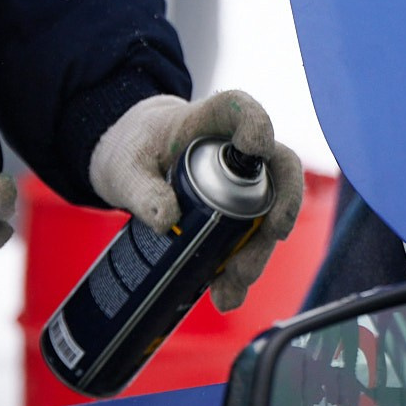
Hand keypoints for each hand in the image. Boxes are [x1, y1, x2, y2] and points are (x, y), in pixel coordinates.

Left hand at [89, 89, 306, 309]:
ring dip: (258, 253)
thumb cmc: (134, 151)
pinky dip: (239, 272)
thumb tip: (167, 221)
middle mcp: (237, 151)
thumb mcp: (126, 170)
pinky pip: (248, 240)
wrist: (135, 162)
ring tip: (231, 288)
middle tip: (268, 240)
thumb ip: (142, 190)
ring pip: (268, 214)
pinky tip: (225, 295)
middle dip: (279, 210)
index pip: (241, 109)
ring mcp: (242, 183)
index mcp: (208, 122)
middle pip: (277, 170)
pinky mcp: (236, 213)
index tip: (256, 148)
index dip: (257, 123)